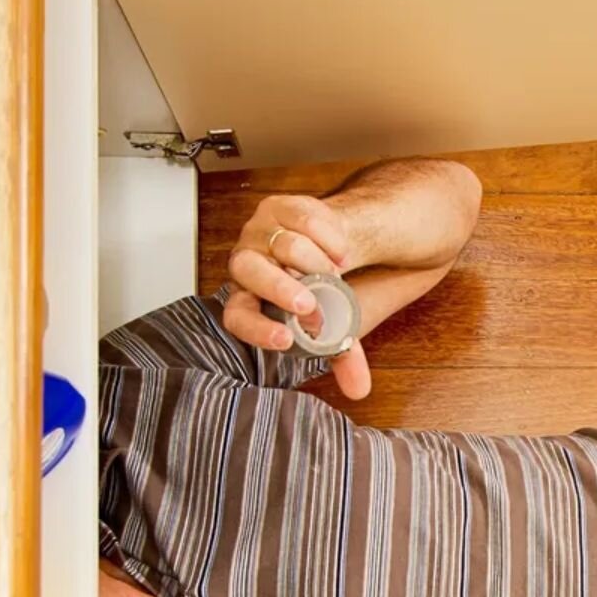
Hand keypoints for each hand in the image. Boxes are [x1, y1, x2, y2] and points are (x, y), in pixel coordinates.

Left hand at [222, 195, 373, 398]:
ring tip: (336, 274)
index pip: (238, 316)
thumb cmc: (322, 290)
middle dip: (282, 289)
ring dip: (318, 264)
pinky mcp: (281, 207)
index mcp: (251, 299)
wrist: (333, 248)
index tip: (286, 339)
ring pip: (285, 245)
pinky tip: (341, 252)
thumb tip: (359, 389)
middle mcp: (248, 264)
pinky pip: (305, 219)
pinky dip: (329, 238)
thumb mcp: (333, 324)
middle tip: (313, 306)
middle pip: (249, 270)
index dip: (256, 329)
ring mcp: (261, 232)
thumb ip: (343, 355)